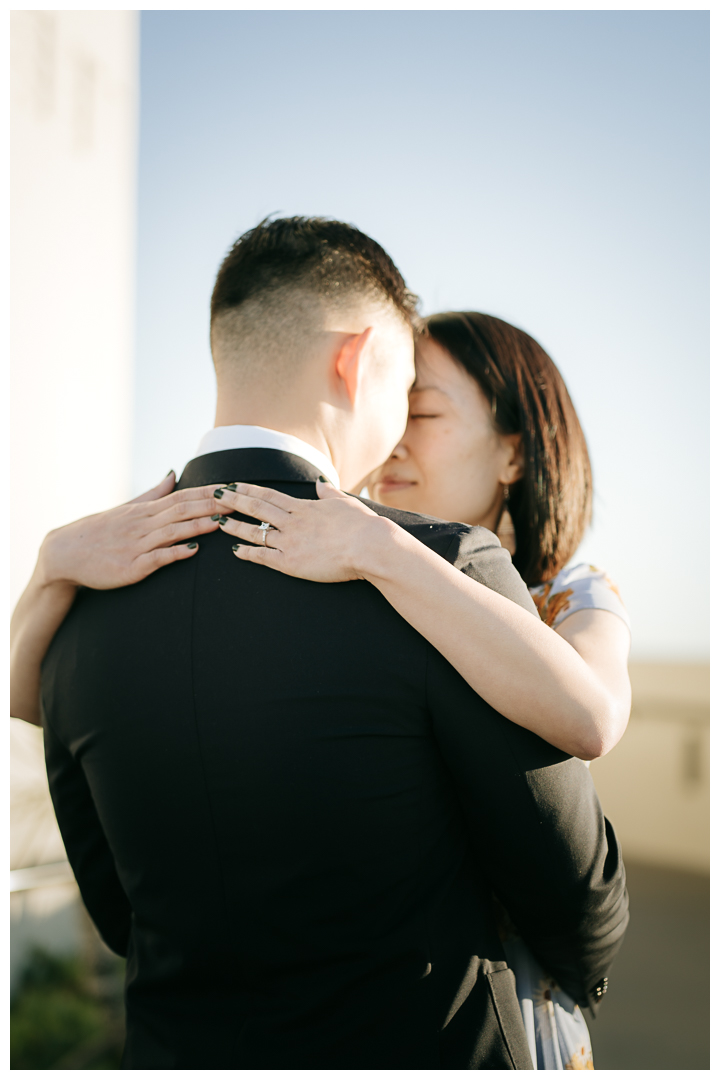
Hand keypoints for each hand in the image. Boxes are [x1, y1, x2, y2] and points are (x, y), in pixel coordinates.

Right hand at [36, 472, 223, 590]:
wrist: (65, 554)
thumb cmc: (98, 532)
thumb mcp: (126, 508)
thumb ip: (153, 494)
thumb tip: (173, 473)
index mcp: (144, 511)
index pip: (183, 496)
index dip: (209, 492)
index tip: (233, 488)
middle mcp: (143, 524)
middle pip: (182, 509)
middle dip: (212, 505)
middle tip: (239, 502)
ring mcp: (137, 545)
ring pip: (172, 531)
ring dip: (198, 525)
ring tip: (223, 521)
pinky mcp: (131, 566)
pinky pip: (156, 558)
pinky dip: (175, 552)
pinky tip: (193, 550)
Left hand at [213, 479, 394, 581]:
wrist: (370, 546)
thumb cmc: (363, 525)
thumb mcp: (345, 502)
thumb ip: (328, 493)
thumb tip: (320, 482)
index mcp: (304, 507)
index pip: (269, 495)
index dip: (249, 489)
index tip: (234, 484)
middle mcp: (292, 522)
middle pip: (256, 507)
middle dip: (233, 500)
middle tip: (214, 494)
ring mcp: (290, 542)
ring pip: (255, 531)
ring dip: (235, 525)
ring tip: (218, 520)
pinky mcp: (291, 563)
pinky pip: (263, 556)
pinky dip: (248, 552)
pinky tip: (235, 550)